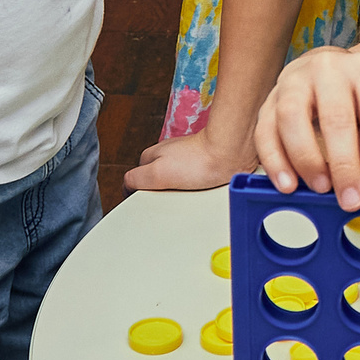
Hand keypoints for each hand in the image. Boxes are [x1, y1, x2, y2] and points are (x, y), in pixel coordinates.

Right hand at [126, 126, 255, 193]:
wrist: (231, 153)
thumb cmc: (200, 160)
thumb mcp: (157, 172)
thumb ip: (136, 179)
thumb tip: (128, 187)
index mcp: (152, 156)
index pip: (135, 180)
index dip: (138, 195)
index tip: (146, 206)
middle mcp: (168, 156)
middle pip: (155, 183)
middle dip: (160, 195)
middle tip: (170, 202)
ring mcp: (186, 161)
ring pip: (174, 185)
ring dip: (179, 193)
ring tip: (188, 197)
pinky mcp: (202, 167)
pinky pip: (193, 184)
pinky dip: (195, 191)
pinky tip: (200, 194)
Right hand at [252, 46, 359, 209]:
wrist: (335, 71)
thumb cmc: (359, 99)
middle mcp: (328, 69)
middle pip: (335, 116)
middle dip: (344, 165)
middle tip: (351, 199)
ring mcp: (294, 81)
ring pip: (291, 117)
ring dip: (306, 160)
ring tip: (320, 188)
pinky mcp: (269, 99)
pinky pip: (265, 131)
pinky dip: (274, 161)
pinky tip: (287, 183)